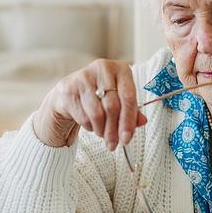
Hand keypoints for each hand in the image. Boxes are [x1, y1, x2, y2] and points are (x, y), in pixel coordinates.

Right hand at [33, 59, 147, 149]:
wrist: (70, 91)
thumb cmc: (100, 95)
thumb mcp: (119, 99)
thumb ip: (132, 110)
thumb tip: (142, 122)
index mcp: (120, 69)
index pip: (128, 97)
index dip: (128, 120)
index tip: (127, 138)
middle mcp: (102, 68)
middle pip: (113, 107)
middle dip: (114, 130)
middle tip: (113, 144)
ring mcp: (83, 77)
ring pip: (97, 114)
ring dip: (101, 130)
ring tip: (102, 133)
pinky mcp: (69, 89)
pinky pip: (83, 117)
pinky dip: (89, 126)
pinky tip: (90, 124)